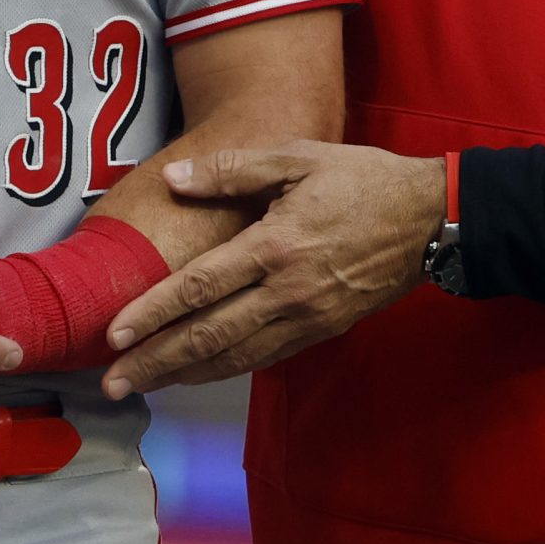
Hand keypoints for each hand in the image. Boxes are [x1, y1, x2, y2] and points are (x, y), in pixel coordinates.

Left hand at [100, 141, 440, 396]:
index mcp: (274, 246)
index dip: (152, 313)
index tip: (114, 334)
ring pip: (236, 356)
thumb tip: (175, 178)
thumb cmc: (361, 180)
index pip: (199, 288)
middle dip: (155, 362)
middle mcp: (287, 291)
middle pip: (208, 336)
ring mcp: (307, 317)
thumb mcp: (297, 157)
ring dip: (184, 374)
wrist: (432, 219)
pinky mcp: (323, 329)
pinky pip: (266, 356)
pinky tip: (198, 372)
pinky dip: (227, 368)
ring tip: (144, 386)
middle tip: (111, 383)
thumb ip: (232, 168)